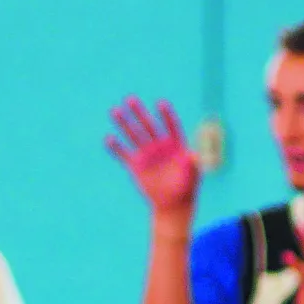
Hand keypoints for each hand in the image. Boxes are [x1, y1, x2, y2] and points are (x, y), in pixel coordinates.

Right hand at [107, 97, 201, 219]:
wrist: (172, 204)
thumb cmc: (186, 188)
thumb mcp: (192, 176)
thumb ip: (193, 163)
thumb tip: (194, 154)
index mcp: (176, 145)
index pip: (171, 126)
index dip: (166, 115)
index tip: (161, 103)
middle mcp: (159, 146)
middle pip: (149, 126)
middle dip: (140, 113)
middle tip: (130, 99)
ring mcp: (146, 154)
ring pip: (134, 135)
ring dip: (124, 123)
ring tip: (115, 111)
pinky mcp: (135, 164)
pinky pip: (123, 153)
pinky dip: (116, 147)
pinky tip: (108, 139)